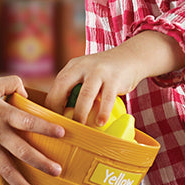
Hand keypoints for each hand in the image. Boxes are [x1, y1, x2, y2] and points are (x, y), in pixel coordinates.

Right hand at [0, 76, 63, 184]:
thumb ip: (13, 83)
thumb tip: (29, 94)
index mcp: (3, 114)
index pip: (28, 122)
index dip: (45, 127)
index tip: (63, 134)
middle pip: (21, 150)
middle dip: (40, 162)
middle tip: (57, 172)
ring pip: (5, 169)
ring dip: (21, 184)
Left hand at [45, 31, 184, 124]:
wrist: (131, 57)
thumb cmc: (106, 72)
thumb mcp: (87, 72)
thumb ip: (75, 86)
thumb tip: (61, 112)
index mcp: (73, 66)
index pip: (56, 85)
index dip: (52, 103)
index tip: (54, 119)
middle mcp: (83, 66)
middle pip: (64, 87)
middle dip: (60, 107)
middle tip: (62, 124)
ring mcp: (99, 71)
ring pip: (85, 95)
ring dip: (80, 113)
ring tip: (80, 126)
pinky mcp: (114, 78)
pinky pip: (107, 99)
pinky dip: (103, 112)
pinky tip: (100, 122)